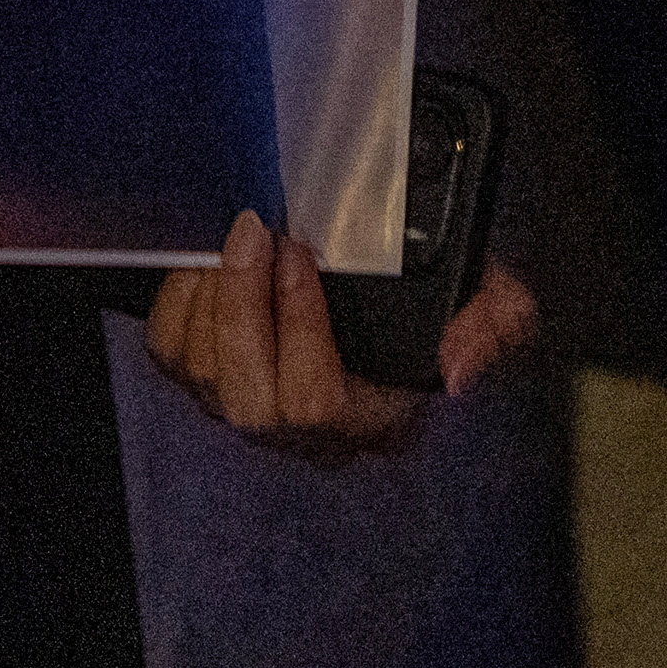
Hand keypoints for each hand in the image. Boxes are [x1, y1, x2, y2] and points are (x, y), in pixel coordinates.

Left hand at [143, 212, 539, 453]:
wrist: (392, 286)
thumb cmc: (433, 298)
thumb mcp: (492, 302)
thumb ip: (495, 325)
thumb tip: (457, 369)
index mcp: (372, 420)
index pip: (319, 404)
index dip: (300, 328)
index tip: (302, 253)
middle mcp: (306, 434)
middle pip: (249, 402)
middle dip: (244, 307)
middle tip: (257, 233)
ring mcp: (251, 410)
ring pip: (204, 377)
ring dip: (210, 300)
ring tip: (235, 238)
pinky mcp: (207, 382)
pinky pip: (171, 356)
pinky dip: (177, 306)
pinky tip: (203, 261)